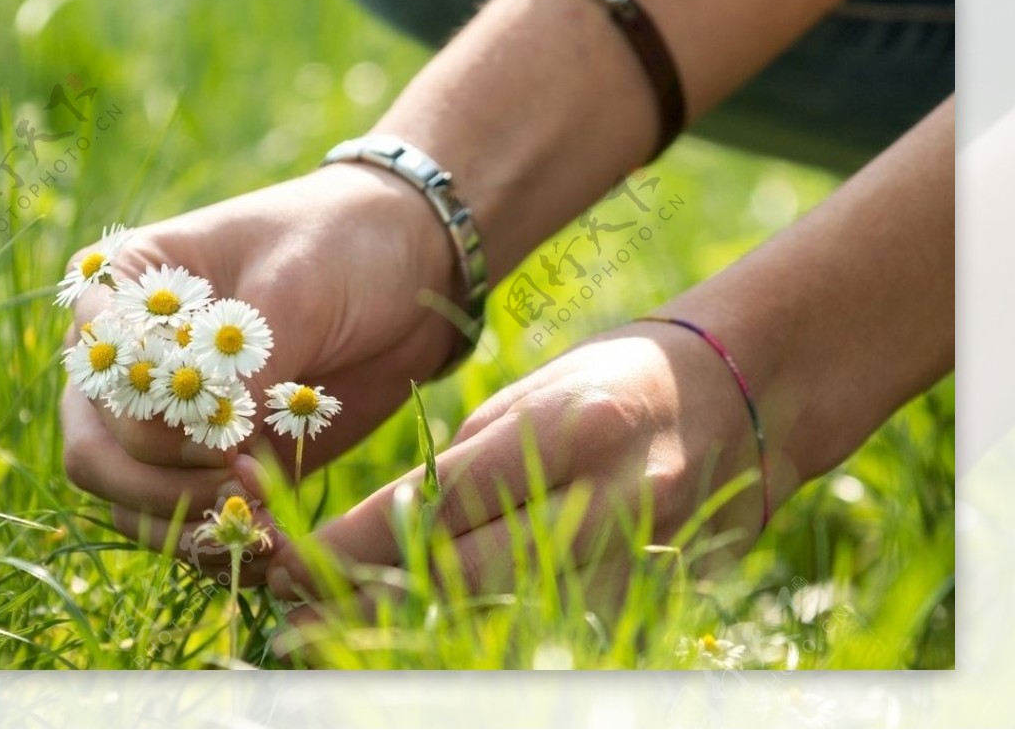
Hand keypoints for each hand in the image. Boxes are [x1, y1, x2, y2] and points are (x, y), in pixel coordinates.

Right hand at [60, 163, 459, 581]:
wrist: (413, 269)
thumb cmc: (344, 244)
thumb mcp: (295, 286)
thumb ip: (246, 362)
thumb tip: (209, 444)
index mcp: (125, 292)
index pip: (96, 374)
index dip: (145, 413)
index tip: (224, 426)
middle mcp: (132, 362)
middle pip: (97, 453)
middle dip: (161, 486)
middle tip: (241, 484)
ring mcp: (174, 421)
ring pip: (132, 504)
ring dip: (189, 524)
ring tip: (264, 523)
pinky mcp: (221, 463)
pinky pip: (192, 523)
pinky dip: (224, 544)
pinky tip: (276, 542)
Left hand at [264, 321, 768, 618]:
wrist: (744, 401)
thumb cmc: (619, 379)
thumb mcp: (530, 400)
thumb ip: (461, 470)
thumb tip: (372, 534)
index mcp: (576, 429)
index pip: (440, 504)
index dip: (352, 545)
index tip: (285, 563)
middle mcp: (613, 502)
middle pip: (463, 578)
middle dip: (364, 606)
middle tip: (289, 627)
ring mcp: (640, 561)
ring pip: (500, 622)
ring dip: (411, 639)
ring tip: (334, 650)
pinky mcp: (652, 599)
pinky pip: (547, 634)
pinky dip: (478, 643)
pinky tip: (423, 650)